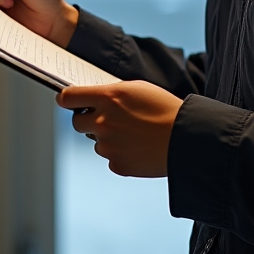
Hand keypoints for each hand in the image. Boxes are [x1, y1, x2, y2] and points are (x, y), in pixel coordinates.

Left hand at [56, 80, 183, 176]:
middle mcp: (102, 122)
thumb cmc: (165, 109)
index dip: (66, 99)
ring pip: (96, 141)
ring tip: (134, 133)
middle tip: (107, 118)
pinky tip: (139, 147)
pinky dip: (120, 153)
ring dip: (107, 137)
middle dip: (87, 119)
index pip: (68, 97)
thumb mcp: (137, 88)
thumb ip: (111, 93)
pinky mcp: (117, 165)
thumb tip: (94, 98)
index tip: (68, 101)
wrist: (187, 139)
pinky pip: (110, 158)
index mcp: (107, 98)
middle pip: (77, 122)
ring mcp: (108, 146)